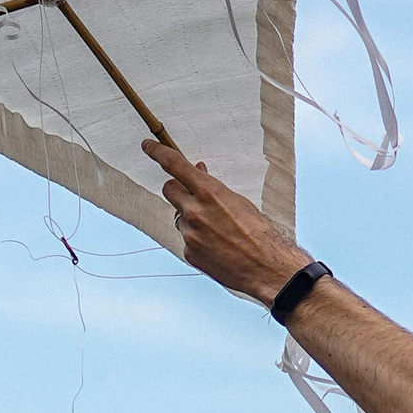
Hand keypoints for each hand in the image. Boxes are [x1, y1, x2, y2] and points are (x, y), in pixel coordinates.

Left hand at [144, 136, 306, 301]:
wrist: (266, 267)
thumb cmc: (258, 232)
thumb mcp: (238, 201)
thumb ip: (213, 187)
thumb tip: (197, 171)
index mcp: (209, 192)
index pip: (174, 164)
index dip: (157, 152)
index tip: (147, 146)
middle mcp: (194, 211)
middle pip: (169, 189)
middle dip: (178, 188)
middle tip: (190, 194)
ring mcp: (190, 233)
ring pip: (179, 216)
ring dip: (191, 217)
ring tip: (217, 229)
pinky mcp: (189, 252)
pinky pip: (187, 238)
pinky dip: (197, 239)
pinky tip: (217, 245)